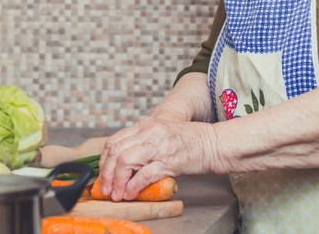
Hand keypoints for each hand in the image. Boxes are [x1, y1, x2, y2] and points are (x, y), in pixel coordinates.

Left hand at [97, 117, 220, 200]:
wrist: (214, 144)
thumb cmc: (191, 141)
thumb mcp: (162, 134)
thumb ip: (144, 142)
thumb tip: (127, 162)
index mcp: (146, 125)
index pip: (114, 140)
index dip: (105, 160)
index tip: (104, 174)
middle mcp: (149, 132)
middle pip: (115, 151)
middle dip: (107, 173)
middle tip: (106, 188)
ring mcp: (158, 146)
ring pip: (125, 161)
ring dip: (117, 181)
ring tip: (117, 194)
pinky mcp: (168, 161)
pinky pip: (143, 175)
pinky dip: (133, 186)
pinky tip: (131, 193)